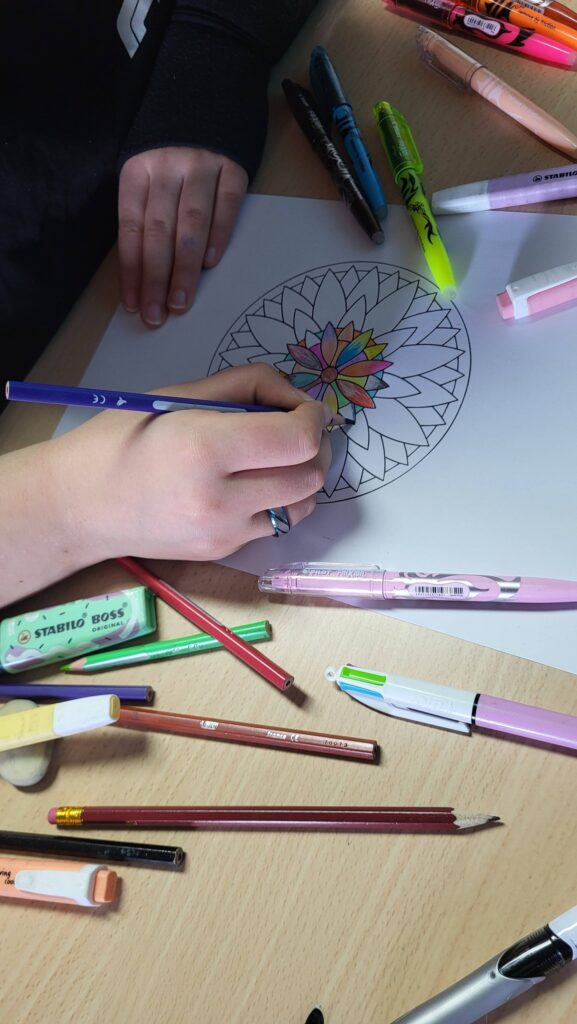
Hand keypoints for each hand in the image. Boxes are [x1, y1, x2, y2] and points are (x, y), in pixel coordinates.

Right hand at [50, 365, 331, 565]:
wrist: (78, 505)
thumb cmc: (121, 439)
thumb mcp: (178, 395)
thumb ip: (245, 387)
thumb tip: (294, 397)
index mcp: (205, 448)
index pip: (297, 440)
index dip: (314, 417)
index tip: (305, 407)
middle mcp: (220, 498)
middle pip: (310, 476)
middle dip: (316, 446)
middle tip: (296, 428)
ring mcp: (223, 533)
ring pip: (302, 506)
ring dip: (302, 477)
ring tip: (275, 457)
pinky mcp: (222, 552)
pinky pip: (273, 524)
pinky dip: (276, 501)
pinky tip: (248, 483)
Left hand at [118, 147, 248, 326]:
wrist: (208, 95)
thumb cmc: (171, 151)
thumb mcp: (146, 173)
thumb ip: (145, 214)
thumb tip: (144, 273)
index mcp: (138, 171)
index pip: (132, 229)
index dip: (132, 270)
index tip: (133, 304)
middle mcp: (167, 167)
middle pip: (159, 232)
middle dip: (156, 278)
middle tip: (156, 315)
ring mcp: (202, 165)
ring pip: (190, 224)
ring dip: (185, 269)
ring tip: (181, 302)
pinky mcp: (233, 166)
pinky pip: (225, 207)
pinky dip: (218, 237)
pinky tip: (210, 265)